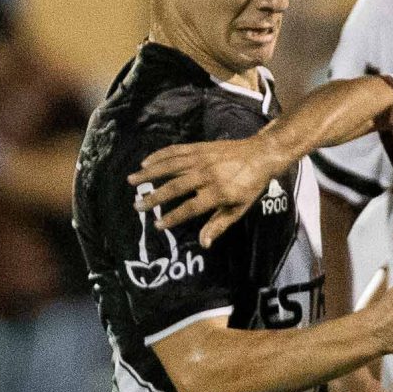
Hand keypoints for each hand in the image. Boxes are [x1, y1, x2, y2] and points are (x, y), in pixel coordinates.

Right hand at [131, 134, 286, 244]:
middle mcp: (207, 175)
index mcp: (219, 193)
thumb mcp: (239, 209)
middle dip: (154, 198)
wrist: (260, 154)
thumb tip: (203, 244)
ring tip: (131, 181)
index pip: (191, 208)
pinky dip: (159, 156)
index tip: (158, 225)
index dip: (173, 218)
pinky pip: (175, 151)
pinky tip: (145, 163)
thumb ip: (219, 225)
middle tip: (137, 206)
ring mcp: (201, 159)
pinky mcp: (199, 147)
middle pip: (175, 187)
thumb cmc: (250, 186)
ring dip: (149, 174)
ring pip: (170, 166)